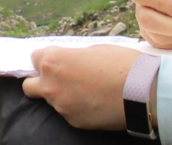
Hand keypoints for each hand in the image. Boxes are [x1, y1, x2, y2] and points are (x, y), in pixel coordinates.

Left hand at [20, 45, 140, 130]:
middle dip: (40, 81)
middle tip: (60, 78)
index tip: (58, 60)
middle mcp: (51, 85)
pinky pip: (68, 112)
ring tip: (86, 91)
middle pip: (30, 85)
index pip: (35, 58)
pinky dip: (77, 107)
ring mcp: (61, 106)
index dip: (47, 58)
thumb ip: (73, 57)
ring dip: (61, 94)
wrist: (141, 91)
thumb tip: (69, 63)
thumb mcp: (93, 50)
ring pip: (51, 100)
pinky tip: (94, 102)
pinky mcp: (74, 121)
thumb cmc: (120, 63)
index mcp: (53, 61)